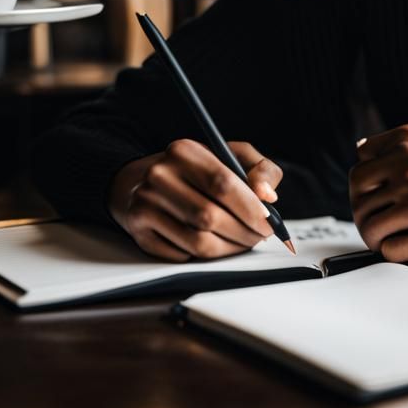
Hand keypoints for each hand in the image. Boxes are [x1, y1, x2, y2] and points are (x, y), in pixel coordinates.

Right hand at [108, 139, 282, 261]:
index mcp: (183, 151)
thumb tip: (268, 196)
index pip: (222, 184)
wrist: (143, 180)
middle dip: (243, 232)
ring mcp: (144, 205)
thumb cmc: (198, 170)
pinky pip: (181, 255)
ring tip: (243, 241)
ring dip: (229, 248)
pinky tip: (215, 243)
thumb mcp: (232, 155)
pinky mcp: (139, 232)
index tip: (269, 222)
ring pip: (197, 242)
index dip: (250, 207)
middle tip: (260, 236)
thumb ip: (261, 169)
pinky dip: (205, 256)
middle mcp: (159, 176)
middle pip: (209, 216)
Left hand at [348, 124, 407, 261]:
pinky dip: (393, 252)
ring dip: (375, 237)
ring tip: (391, 237)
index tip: (377, 197)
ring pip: (369, 225)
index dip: (365, 186)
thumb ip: (400, 147)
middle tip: (378, 223)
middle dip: (364, 213)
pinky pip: (391, 249)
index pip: (359, 165)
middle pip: (358, 196)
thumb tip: (359, 151)